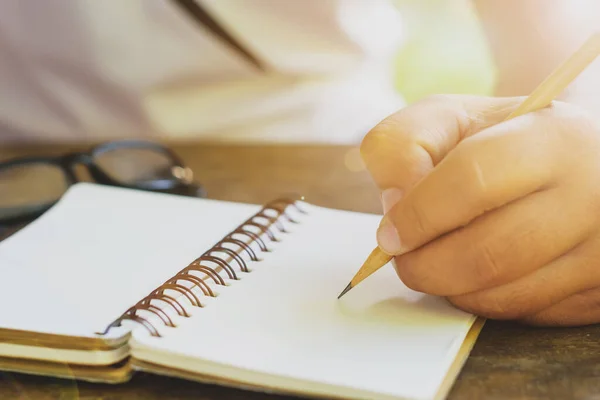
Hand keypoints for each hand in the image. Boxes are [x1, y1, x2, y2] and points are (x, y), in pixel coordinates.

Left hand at [360, 94, 599, 325]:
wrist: (575, 165)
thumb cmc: (503, 142)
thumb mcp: (451, 119)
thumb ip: (405, 145)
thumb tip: (394, 206)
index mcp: (552, 139)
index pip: (471, 183)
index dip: (417, 215)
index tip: (389, 235)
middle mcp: (591, 196)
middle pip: (487, 255)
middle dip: (425, 267)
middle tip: (405, 259)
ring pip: (503, 296)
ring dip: (451, 288)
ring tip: (439, 261)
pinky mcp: (599, 293)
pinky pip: (523, 315)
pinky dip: (485, 300)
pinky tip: (480, 272)